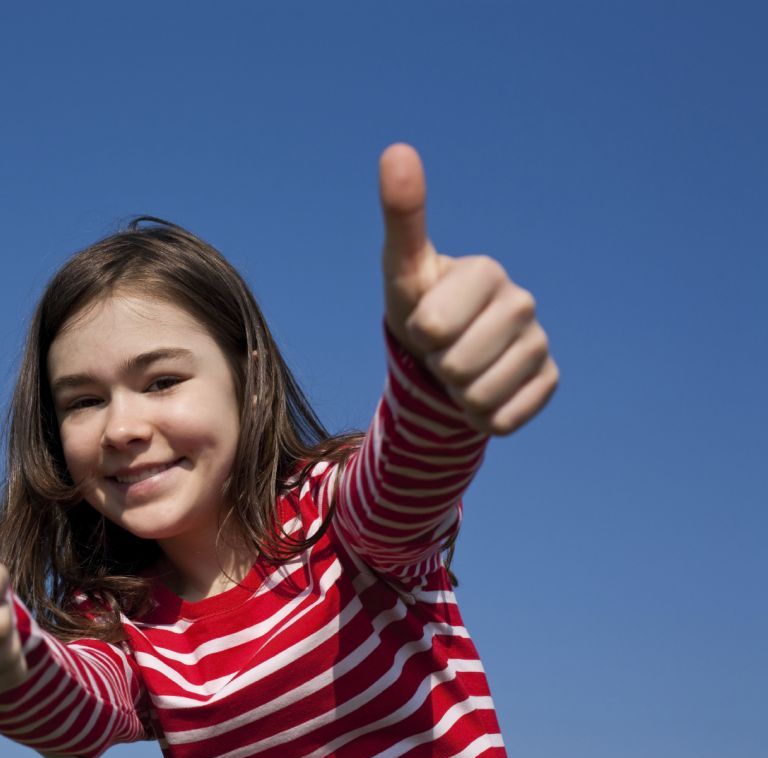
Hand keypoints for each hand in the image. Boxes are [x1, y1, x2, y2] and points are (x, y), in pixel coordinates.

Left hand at [379, 143, 558, 434]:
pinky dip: (481, 417)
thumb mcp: (403, 268)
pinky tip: (483, 388)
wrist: (442, 358)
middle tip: (439, 348)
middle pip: (456, 367)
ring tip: (458, 368)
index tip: (425, 320)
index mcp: (487, 271)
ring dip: (456, 394)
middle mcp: (522, 303)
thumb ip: (402, 214)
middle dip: (436, 366)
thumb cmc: (419, 307)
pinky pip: (502, 420)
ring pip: (477, 398)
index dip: (419, 333)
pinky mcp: (549, 382)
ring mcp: (540, 344)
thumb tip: (397, 148)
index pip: (432, 326)